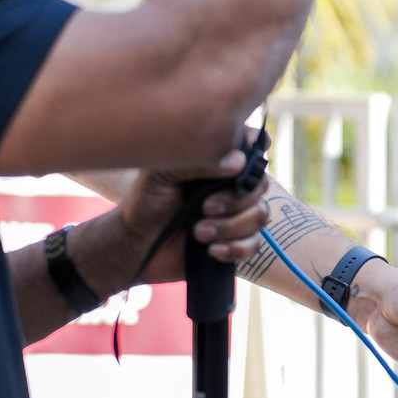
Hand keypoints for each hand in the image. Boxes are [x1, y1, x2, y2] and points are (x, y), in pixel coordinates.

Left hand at [113, 143, 270, 285]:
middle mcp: (230, 185)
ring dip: (230, 227)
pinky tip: (212, 250)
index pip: (251, 148)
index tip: (242, 162)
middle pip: (260, 186)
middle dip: (234, 200)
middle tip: (205, 207)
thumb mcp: (164, 173)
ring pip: (260, 216)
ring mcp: (235, 214)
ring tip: (198, 233)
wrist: (137, 243)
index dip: (255, 151)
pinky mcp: (235, 242)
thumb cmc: (147, 201)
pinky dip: (235, 248)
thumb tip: (238, 161)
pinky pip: (253, 244)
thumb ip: (198, 163)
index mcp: (216, 162)